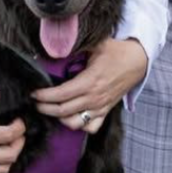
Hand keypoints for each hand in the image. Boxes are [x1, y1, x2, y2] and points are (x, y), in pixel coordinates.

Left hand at [32, 38, 147, 133]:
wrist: (137, 61)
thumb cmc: (115, 51)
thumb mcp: (95, 45)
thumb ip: (75, 48)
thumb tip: (55, 47)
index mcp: (89, 81)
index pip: (61, 95)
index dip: (44, 96)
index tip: (33, 92)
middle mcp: (94, 98)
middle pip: (63, 111)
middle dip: (45, 108)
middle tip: (35, 102)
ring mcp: (100, 107)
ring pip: (74, 123)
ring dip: (59, 118)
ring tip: (50, 109)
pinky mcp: (106, 111)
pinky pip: (91, 127)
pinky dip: (79, 125)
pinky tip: (70, 117)